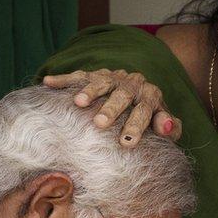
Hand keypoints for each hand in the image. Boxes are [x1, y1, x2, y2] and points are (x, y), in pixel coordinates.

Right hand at [43, 69, 181, 146]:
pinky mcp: (97, 74)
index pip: (145, 110)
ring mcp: (114, 78)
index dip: (136, 126)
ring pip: (102, 82)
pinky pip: (80, 75)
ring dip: (90, 91)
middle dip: (112, 109)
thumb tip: (168, 128)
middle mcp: (133, 84)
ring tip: (78, 103)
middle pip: (123, 95)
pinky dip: (64, 79)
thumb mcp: (164, 124)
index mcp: (150, 96)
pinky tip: (47, 83)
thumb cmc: (152, 117)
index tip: (127, 143)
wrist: (142, 92)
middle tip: (100, 123)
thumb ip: (170, 128)